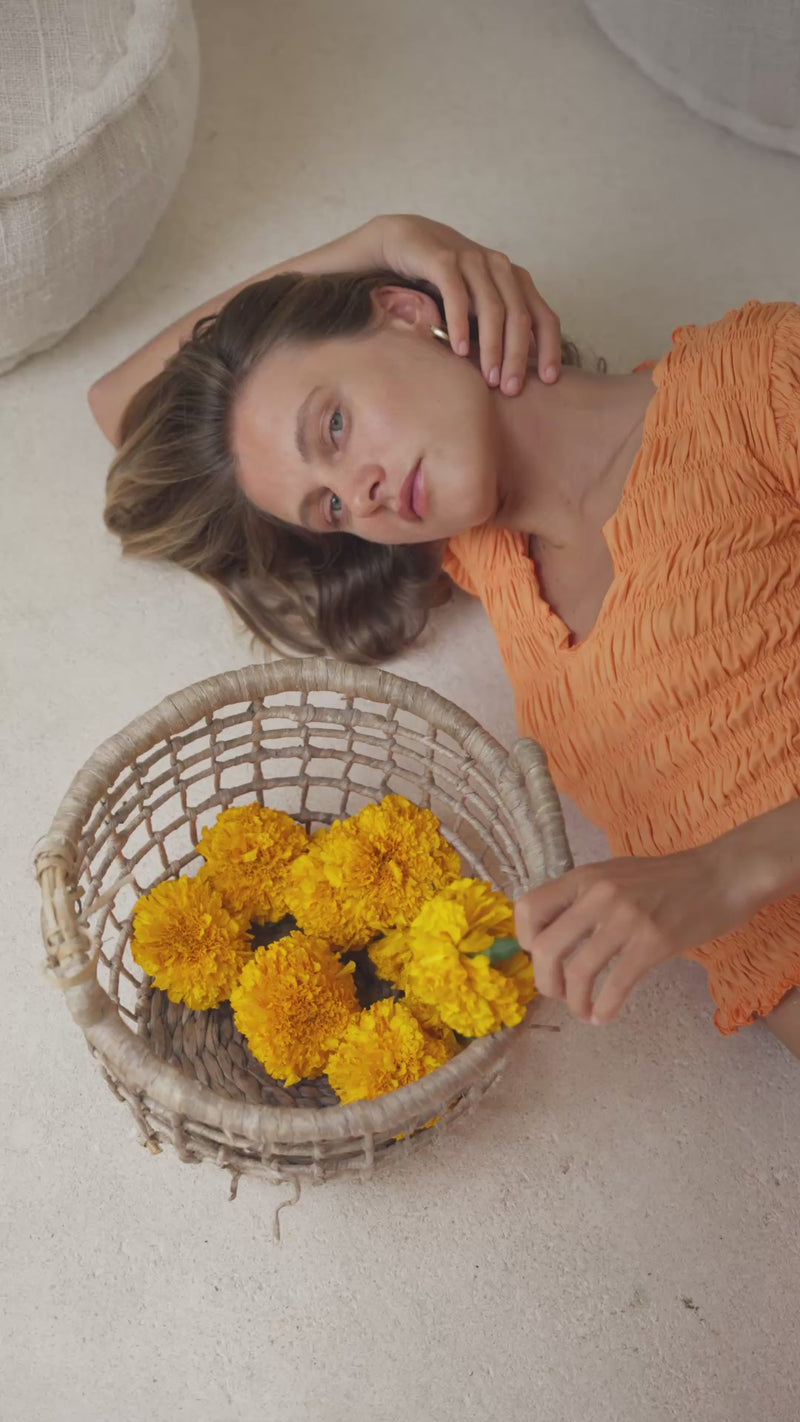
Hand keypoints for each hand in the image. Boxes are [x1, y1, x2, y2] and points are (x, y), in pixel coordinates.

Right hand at [374, 213, 561, 395]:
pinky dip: (460, 324)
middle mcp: (499, 267)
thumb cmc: (445, 282)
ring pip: (492, 307)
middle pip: (519, 316)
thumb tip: (516, 372)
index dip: (549, 348)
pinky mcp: (443, 259)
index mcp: (515, 279)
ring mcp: (472, 260)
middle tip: (511, 389)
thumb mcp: (478, 302)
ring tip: (489, 379)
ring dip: (492, 346)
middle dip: (517, 356)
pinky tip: (460, 351)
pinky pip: (456, 294)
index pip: (543, 316)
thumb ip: (497, 326)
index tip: (549, 380)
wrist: (405, 241)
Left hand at [514, 844, 749, 1025]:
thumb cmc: (669, 878)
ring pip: (577, 971)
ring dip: (574, 1001)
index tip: (542, 958)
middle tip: (558, 994)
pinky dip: (604, 1009)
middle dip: (545, 982)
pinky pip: (615, 985)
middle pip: (544, 948)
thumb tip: (552, 933)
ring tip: (583, 1009)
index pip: (527, 908)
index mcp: (584, 877)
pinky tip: (604, 1016)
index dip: (525, 941)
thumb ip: (583, 897)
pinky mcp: (653, 943)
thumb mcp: (615, 874)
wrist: (722, 875)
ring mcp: (626, 919)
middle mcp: (598, 895)